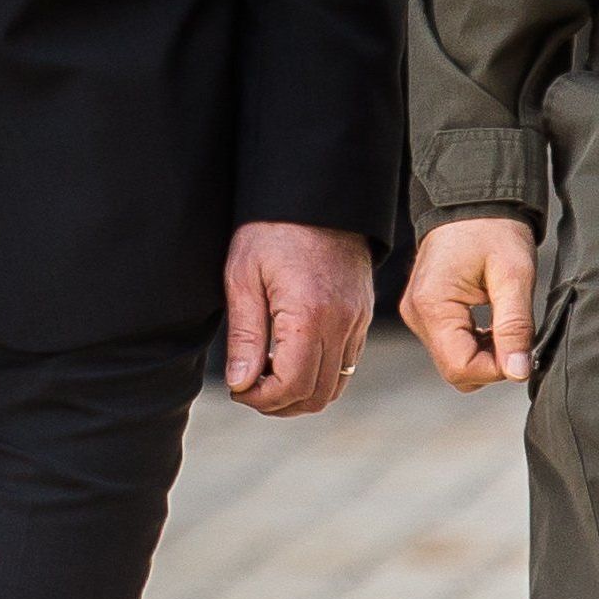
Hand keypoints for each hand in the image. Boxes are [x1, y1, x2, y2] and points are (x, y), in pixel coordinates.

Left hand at [223, 221, 374, 415]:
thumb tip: (240, 383)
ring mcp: (357, 321)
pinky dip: (321, 375)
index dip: (261, 399)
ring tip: (267, 375)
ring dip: (301, 393)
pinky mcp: (362, 316)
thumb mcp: (243, 275)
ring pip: (336, 385)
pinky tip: (290, 358)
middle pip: (317, 395)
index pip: (292, 386)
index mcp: (310, 315)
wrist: (316, 195)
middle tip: (247, 388)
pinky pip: (348, 364)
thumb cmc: (271, 229)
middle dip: (279, 404)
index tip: (237, 389)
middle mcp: (342, 324)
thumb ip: (244, 334)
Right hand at [402, 215, 535, 390]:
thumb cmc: (493, 230)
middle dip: (491, 363)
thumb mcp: (514, 276)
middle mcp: (416, 313)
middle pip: (455, 369)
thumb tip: (517, 373)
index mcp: (432, 305)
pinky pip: (450, 346)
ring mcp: (417, 313)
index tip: (522, 350)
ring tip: (504, 322)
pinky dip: (475, 343)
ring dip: (484, 353)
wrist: (473, 200)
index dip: (497, 369)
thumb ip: (515, 327)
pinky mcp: (424, 311)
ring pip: (454, 361)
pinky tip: (490, 322)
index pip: (461, 368)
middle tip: (515, 333)